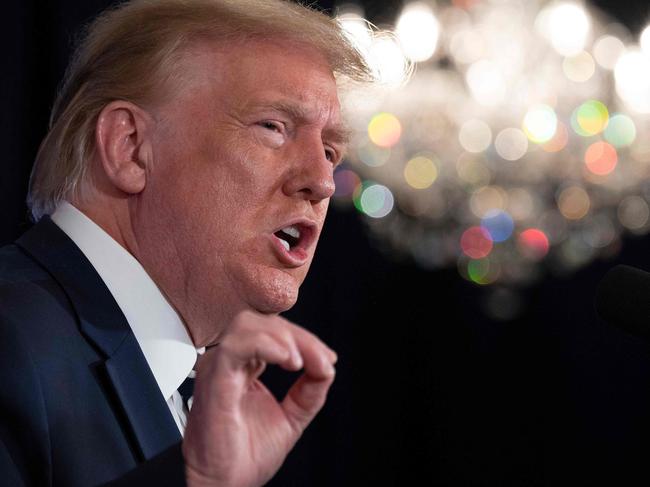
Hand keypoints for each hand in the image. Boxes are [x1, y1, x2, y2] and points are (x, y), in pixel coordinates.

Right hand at [182, 310, 336, 486]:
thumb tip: (327, 366)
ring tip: (301, 361)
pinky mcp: (214, 379)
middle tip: (320, 359)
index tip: (327, 359)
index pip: (273, 332)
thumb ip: (310, 390)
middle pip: (262, 322)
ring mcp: (218, 368)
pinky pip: (236, 347)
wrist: (225, 485)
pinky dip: (266, 345)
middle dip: (298, 335)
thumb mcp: (291, 416)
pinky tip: (288, 360)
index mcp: (244, 366)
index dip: (304, 339)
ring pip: (248, 325)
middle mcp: (228, 362)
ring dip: (283, 337)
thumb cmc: (245, 455)